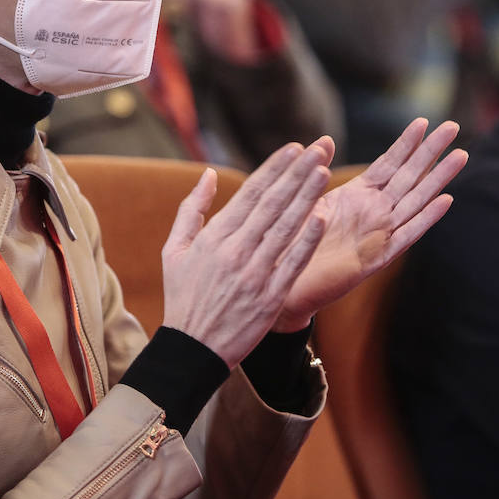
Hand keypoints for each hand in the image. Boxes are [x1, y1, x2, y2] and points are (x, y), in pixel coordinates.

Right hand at [161, 138, 333, 367]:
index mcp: (213, 237)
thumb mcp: (174, 251)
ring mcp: (254, 274)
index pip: (250, 193)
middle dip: (297, 172)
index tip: (295, 148)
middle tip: (320, 148)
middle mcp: (235, 251)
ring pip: (285, 227)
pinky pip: (292, 263)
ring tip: (324, 170)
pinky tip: (322, 217)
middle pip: (272, 203)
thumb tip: (206, 173)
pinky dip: (308, 240)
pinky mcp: (270, 296)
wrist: (192, 350)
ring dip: (307, 197)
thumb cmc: (183, 297)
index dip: (274, 168)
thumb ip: (191, 210)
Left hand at [271, 118, 468, 331]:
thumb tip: (326, 140)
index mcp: (358, 196)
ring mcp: (378, 235)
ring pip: (415, 201)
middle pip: (409, 176)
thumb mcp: (304, 200)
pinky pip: (405, 236)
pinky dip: (425, 219)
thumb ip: (317, 171)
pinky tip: (445, 201)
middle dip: (430, 151)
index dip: (405, 143)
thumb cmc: (293, 243)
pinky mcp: (375, 259)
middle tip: (453, 126)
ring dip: (438, 179)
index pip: (388, 163)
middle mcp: (374, 213)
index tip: (422, 120)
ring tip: (460, 155)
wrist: (285, 287)